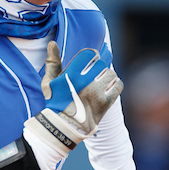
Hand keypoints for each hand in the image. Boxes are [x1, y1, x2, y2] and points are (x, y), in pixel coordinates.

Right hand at [23, 42, 121, 169]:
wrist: (63, 126)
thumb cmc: (55, 102)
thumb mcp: (49, 82)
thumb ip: (53, 62)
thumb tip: (53, 43)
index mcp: (71, 75)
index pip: (89, 54)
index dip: (92, 55)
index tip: (92, 59)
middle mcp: (84, 82)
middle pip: (101, 63)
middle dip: (100, 66)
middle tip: (96, 71)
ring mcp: (96, 93)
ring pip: (111, 73)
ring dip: (108, 75)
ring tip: (102, 81)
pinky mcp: (106, 103)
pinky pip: (118, 86)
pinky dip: (115, 84)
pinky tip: (109, 87)